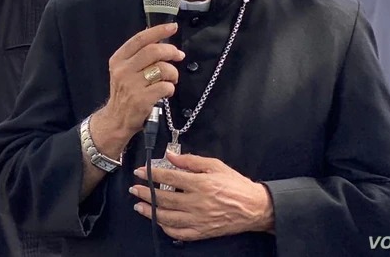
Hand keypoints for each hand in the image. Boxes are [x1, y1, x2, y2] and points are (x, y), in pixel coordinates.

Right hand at [91, 24, 184, 149]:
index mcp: (118, 59)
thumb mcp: (124, 70)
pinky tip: (166, 92)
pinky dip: (170, 88)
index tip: (173, 27)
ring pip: (162, 69)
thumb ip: (138, 56)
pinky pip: (165, 86)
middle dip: (171, 51)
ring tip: (171, 79)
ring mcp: (131, 85)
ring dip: (173, 73)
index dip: (158, 31)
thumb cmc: (125, 92)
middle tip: (179, 56)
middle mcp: (123, 70)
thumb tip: (162, 40)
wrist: (117, 119)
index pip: (139, 39)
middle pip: (153, 51)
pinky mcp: (141, 99)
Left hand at [130, 152, 274, 240]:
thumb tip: (170, 155)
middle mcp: (197, 203)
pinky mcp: (202, 232)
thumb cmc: (236, 185)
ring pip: (167, 217)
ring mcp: (199, 220)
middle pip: (164, 198)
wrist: (255, 208)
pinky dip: (166, 227)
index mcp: (200, 184)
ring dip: (150, 211)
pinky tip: (158, 221)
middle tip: (134, 189)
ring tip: (139, 205)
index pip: (168, 178)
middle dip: (145, 193)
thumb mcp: (215, 166)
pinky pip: (179, 233)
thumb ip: (190, 161)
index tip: (139, 172)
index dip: (151, 174)